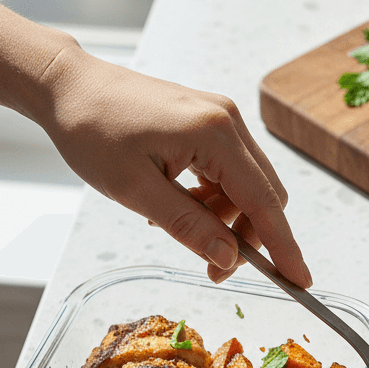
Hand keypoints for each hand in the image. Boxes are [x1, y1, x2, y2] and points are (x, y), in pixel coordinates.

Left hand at [0, 0, 311, 287]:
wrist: (68, 86)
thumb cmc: (93, 132)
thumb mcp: (137, 191)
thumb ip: (188, 226)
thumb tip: (229, 258)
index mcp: (215, 135)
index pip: (264, 203)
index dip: (284, 247)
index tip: (300, 281)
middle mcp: (228, 121)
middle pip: (264, 195)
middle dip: (248, 237)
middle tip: (212, 268)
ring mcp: (221, 118)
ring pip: (247, 186)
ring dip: (226, 218)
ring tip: (176, 227)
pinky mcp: (209, 121)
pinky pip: (229, 171)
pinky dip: (214, 198)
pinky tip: (178, 204)